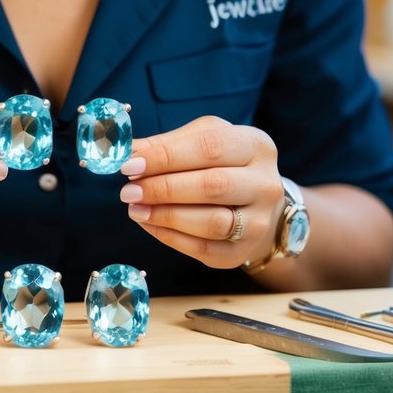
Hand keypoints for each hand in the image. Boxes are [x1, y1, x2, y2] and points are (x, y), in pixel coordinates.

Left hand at [119, 115, 283, 267]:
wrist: (257, 205)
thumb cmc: (223, 164)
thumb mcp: (202, 140)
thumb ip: (166, 143)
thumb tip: (126, 151)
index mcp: (256, 146)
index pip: (209, 147)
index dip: (166, 156)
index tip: (130, 163)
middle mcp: (265, 184)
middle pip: (213, 186)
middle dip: (164, 188)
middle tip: (129, 189)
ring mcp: (259, 222)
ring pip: (211, 222)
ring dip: (165, 215)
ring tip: (135, 208)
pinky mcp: (242, 252)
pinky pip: (204, 248)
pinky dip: (170, 236)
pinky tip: (148, 223)